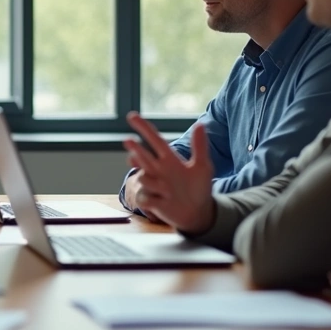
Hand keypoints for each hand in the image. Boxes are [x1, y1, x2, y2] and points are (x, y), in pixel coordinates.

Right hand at [121, 112, 214, 233]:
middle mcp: (158, 169)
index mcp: (169, 159)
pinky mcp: (149, 199)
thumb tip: (200, 124)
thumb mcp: (202, 167)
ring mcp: (152, 184)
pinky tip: (163, 202)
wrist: (197, 213)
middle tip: (128, 140)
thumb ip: (200, 147)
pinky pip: (144, 196)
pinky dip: (153, 199)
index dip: (143, 128)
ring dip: (154, 183)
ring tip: (168, 191)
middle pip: (142, 155)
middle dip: (135, 148)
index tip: (132, 116)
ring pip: (143, 178)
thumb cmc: (199, 188)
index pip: (155, 140)